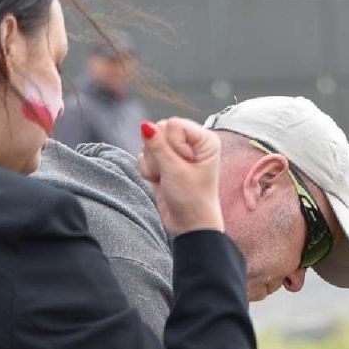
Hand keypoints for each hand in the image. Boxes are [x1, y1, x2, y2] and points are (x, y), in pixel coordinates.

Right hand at [137, 118, 223, 235]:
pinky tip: (160, 181)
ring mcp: (175, 152)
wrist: (188, 225)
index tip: (185, 165)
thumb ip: (157, 146)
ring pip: (149, 143)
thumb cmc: (192, 200)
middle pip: (159, 130)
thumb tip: (145, 125)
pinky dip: (148, 170)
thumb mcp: (175, 170)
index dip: (173, 145)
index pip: (174, 124)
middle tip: (173, 172)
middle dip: (160, 154)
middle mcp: (190, 142)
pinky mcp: (163, 162)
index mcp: (204, 140)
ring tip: (168, 179)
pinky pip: (144, 156)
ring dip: (153, 164)